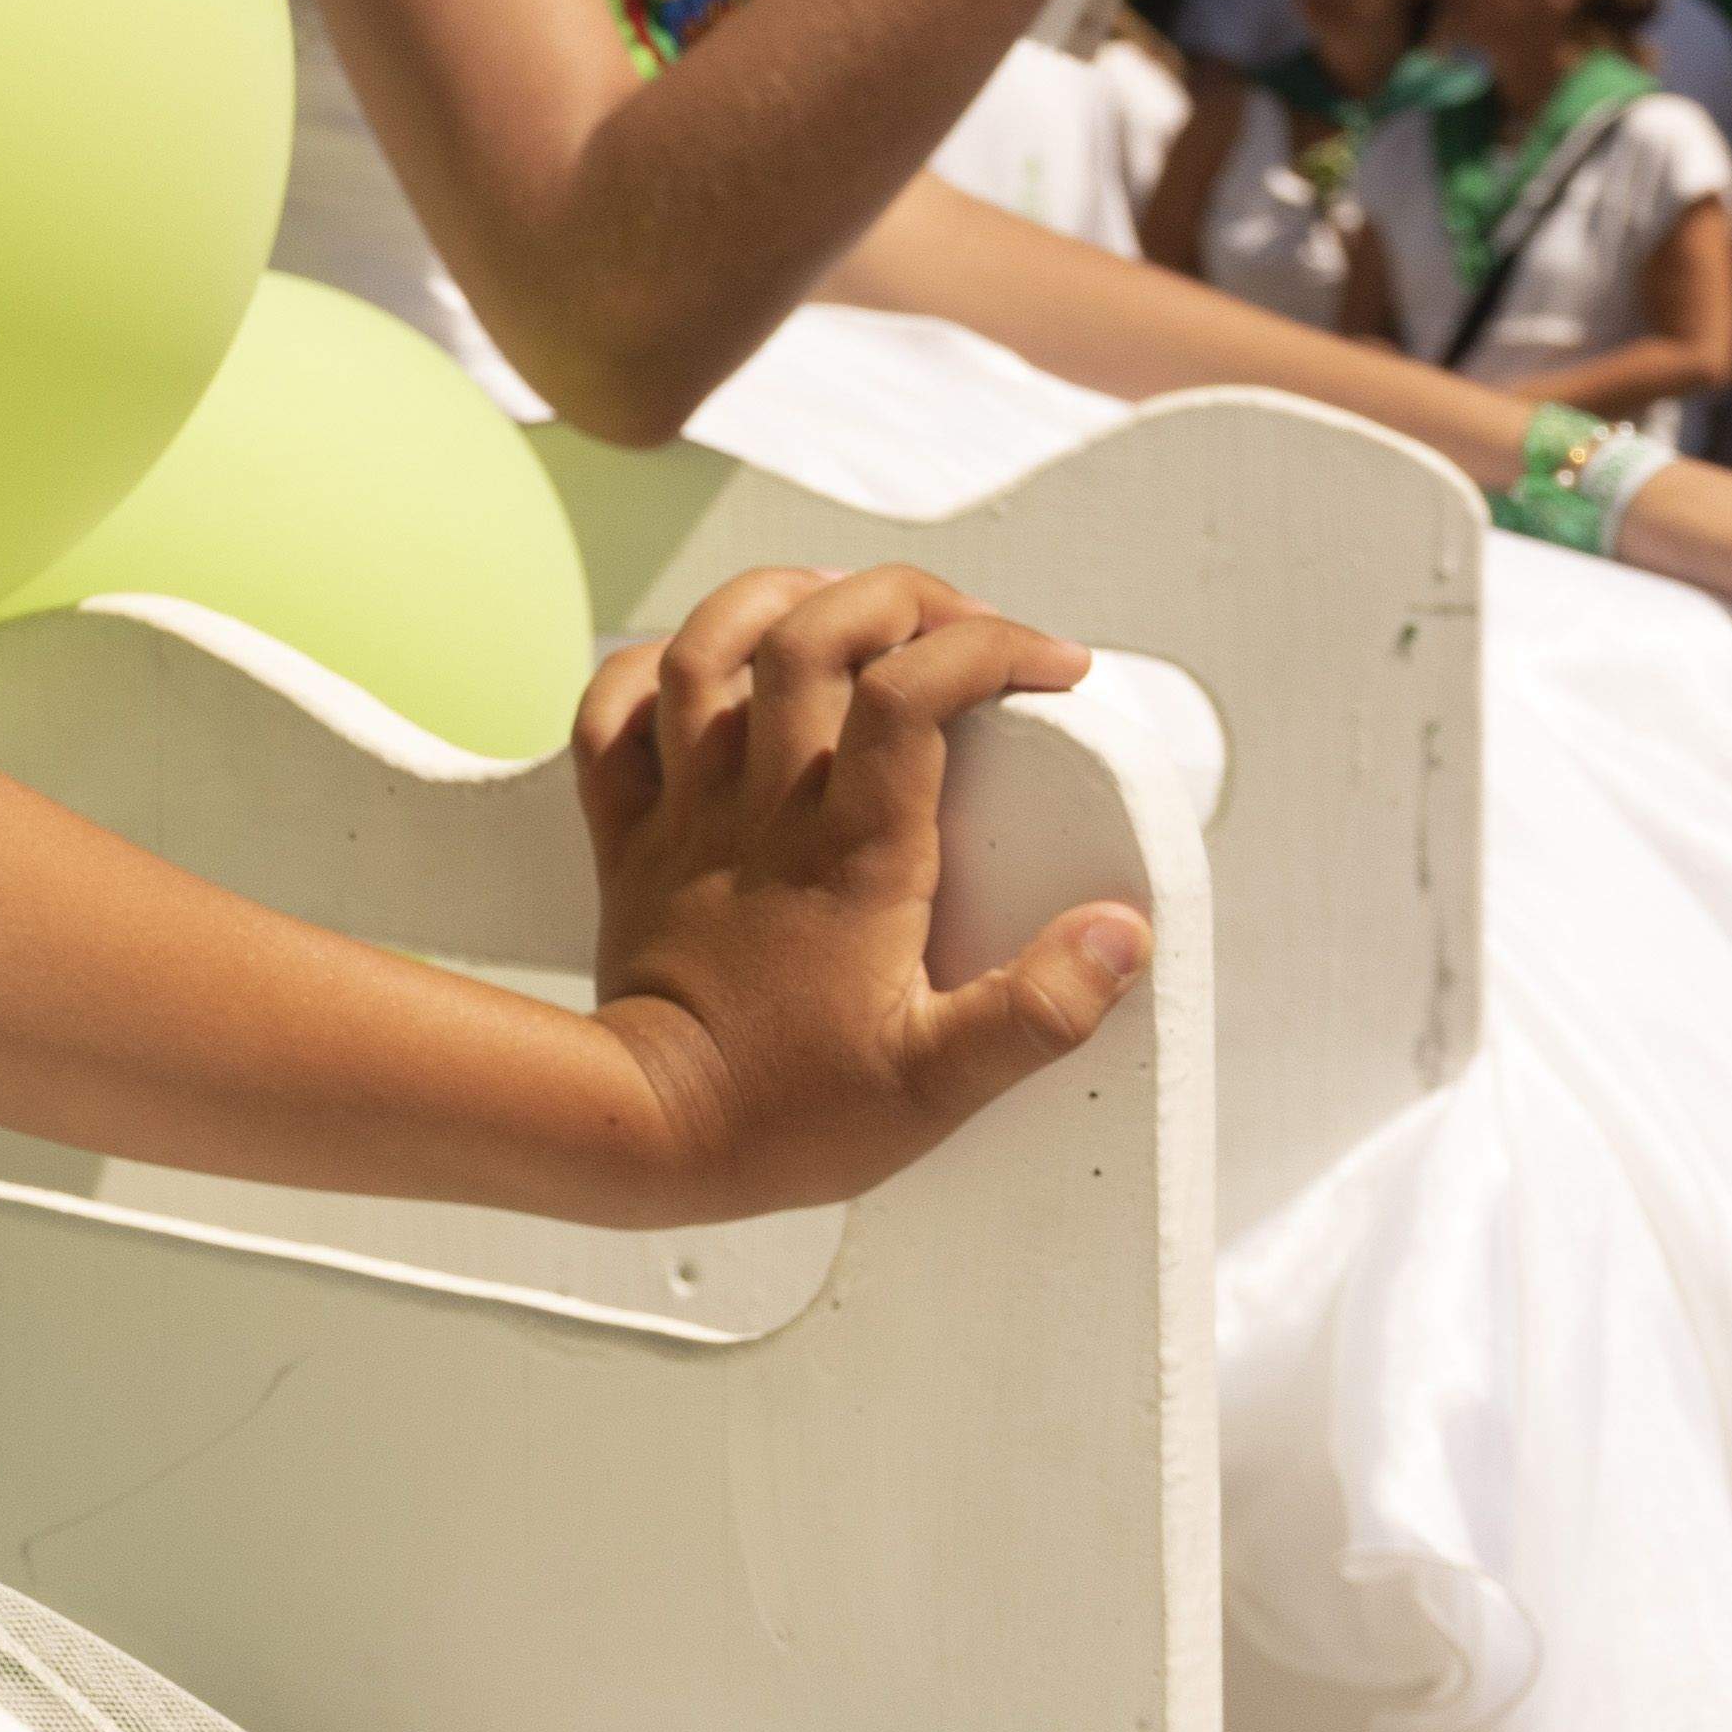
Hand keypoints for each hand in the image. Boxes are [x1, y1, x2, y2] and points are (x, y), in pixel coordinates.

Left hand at [568, 563, 1149, 1217]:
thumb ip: (1040, 1007)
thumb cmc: (790, 1115)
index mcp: (852, 855)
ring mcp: (686, 816)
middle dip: (894, 596)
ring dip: (771, 600)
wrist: (646, 1135)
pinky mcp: (627, 841)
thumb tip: (1122, 931)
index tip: (1056, 667)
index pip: (914, 695)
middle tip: (962, 621)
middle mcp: (764, 811)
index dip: (989, 649)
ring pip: (702, 652)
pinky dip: (644, 671)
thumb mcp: (943, 1081)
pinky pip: (608, 720)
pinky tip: (700, 668)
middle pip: (810, 636)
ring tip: (842, 603)